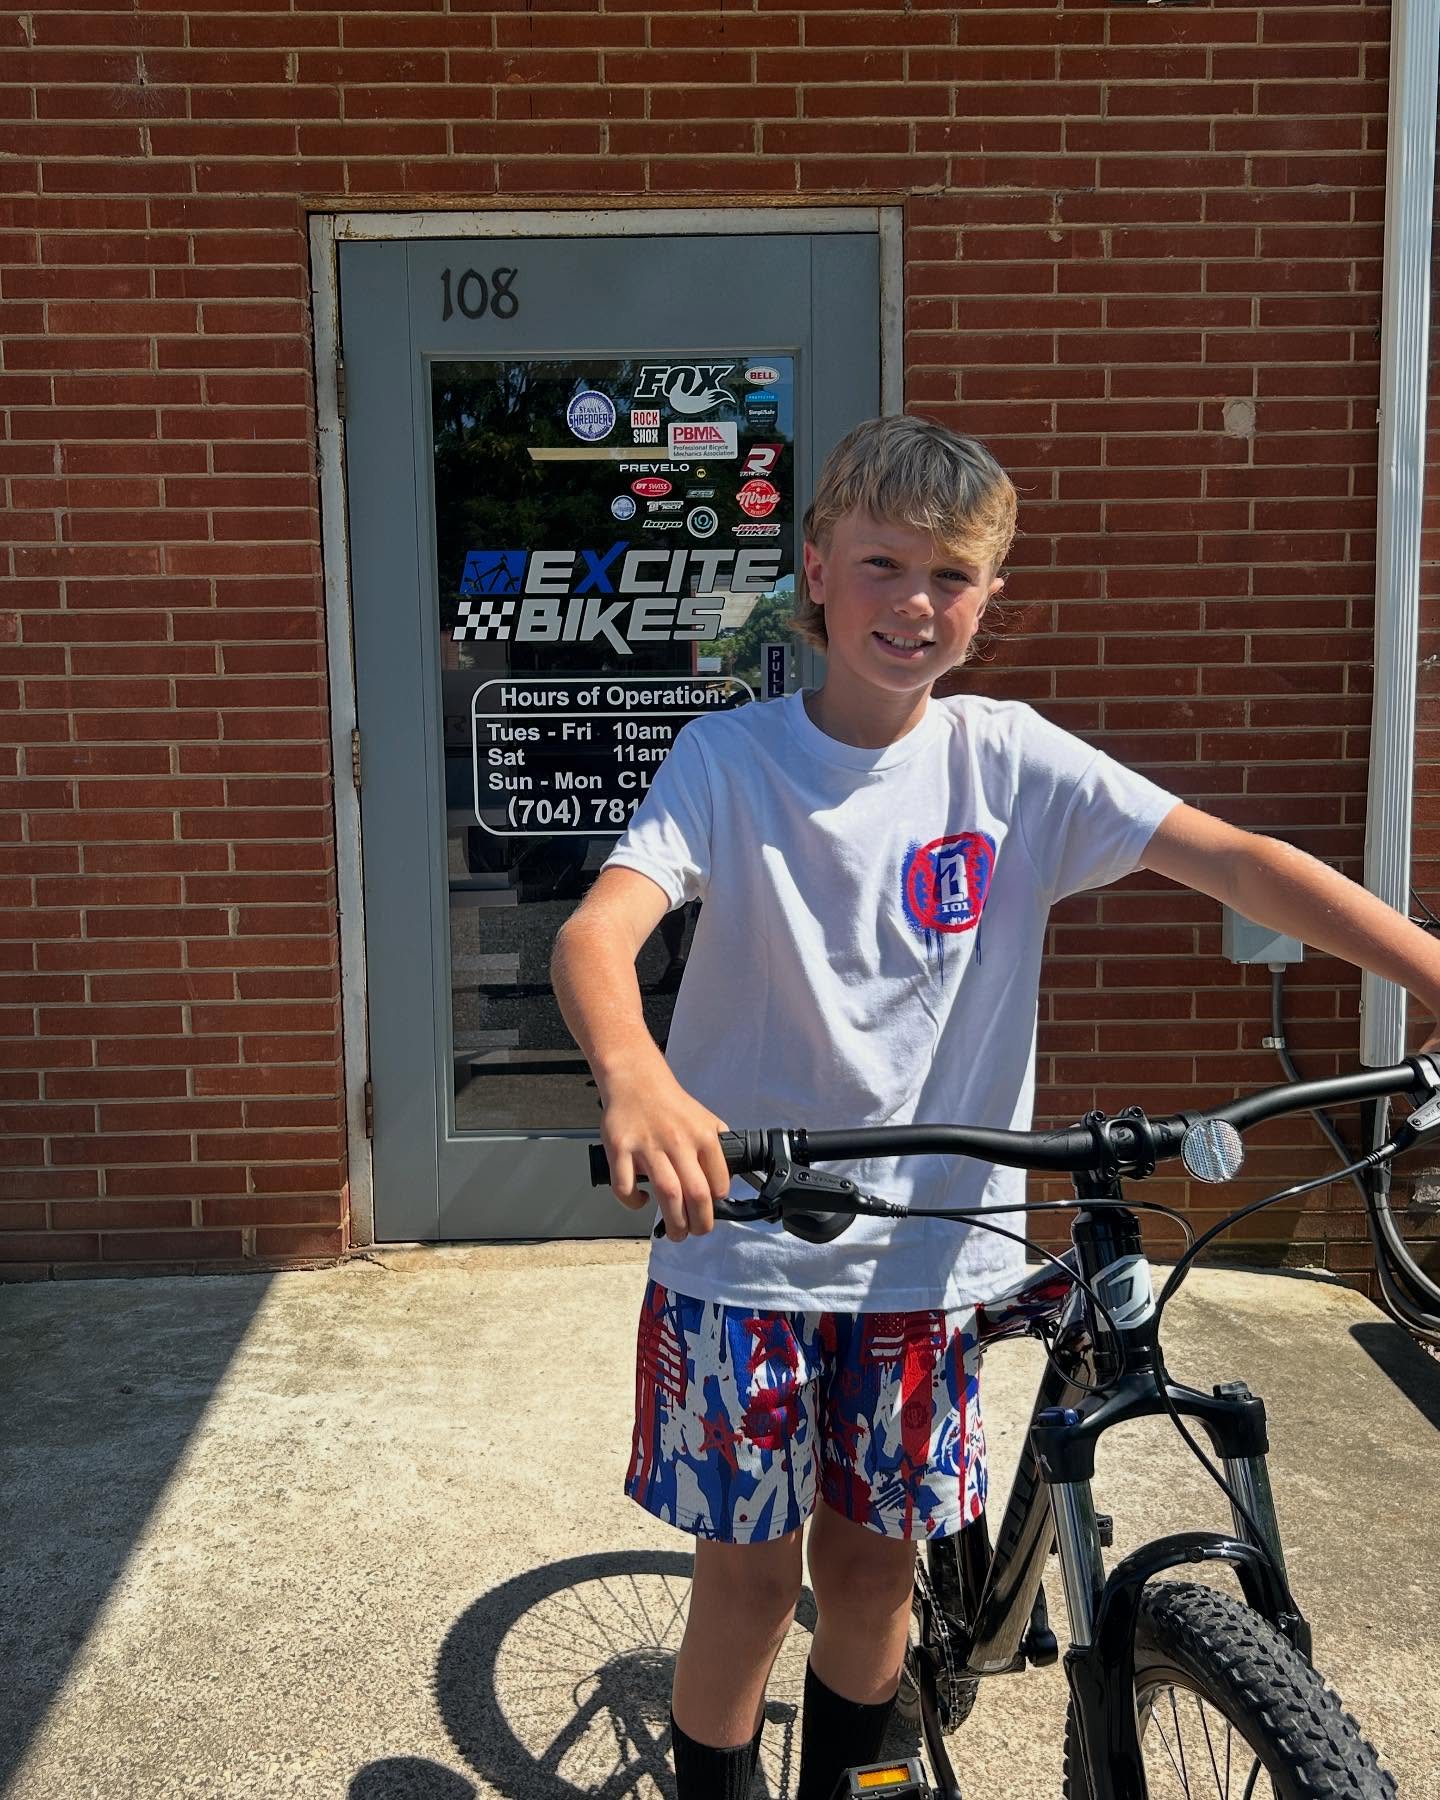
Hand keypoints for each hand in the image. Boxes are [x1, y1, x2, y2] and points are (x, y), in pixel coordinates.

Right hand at [599, 1066, 730, 1242]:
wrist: (636, 1079)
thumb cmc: (669, 1103)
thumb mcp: (704, 1118)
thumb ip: (716, 1144)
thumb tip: (726, 1178)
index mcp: (702, 1136)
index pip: (718, 1182)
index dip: (716, 1204)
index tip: (708, 1210)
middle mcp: (678, 1141)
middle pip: (696, 1194)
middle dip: (699, 1224)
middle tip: (694, 1232)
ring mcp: (648, 1146)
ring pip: (667, 1195)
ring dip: (673, 1222)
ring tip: (675, 1232)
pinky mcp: (620, 1148)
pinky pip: (625, 1186)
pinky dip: (633, 1202)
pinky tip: (640, 1201)